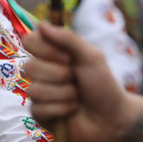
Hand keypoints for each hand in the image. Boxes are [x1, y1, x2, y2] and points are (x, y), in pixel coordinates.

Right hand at [22, 23, 142, 141]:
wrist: (113, 118)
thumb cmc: (103, 85)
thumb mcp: (91, 56)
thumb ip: (67, 38)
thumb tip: (41, 23)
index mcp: (51, 54)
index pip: (29, 41)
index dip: (45, 50)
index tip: (67, 58)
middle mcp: (42, 72)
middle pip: (29, 67)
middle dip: (59, 75)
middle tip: (76, 79)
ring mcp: (39, 93)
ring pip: (35, 90)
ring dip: (63, 94)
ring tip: (76, 97)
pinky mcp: (40, 114)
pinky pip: (38, 109)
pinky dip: (61, 109)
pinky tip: (71, 110)